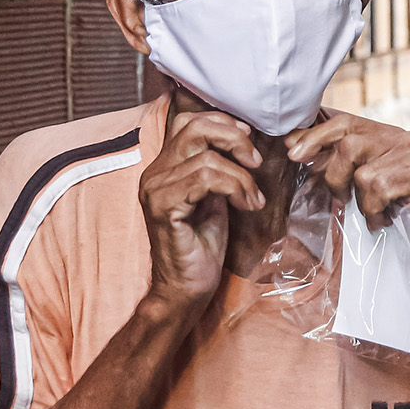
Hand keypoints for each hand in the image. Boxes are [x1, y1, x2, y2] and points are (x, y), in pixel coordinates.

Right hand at [139, 110, 265, 315]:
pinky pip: (204, 179)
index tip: (249, 144)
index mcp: (164, 167)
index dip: (223, 124)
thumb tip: (243, 138)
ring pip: (206, 158)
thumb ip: (218, 167)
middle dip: (234, 138)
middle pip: (194, 127)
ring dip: (241, 176)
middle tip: (255, 162)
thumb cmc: (203, 244)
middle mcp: (154, 173)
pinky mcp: (163, 207)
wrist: (187, 287)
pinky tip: (246, 205)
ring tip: (253, 198)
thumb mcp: (215, 196)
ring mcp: (155, 189)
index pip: (188, 122)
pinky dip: (235, 187)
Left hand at [285, 114, 409, 226]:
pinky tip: (385, 217)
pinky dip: (375, 210)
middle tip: (342, 198)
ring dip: (362, 201)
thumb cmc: (390, 204)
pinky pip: (381, 190)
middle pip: (350, 145)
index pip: (346, 123)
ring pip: (364, 174)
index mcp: (384, 134)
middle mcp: (402, 138)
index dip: (316, 136)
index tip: (293, 153)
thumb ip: (333, 160)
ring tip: (374, 212)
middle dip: (336, 177)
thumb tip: (292, 142)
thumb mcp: (359, 178)